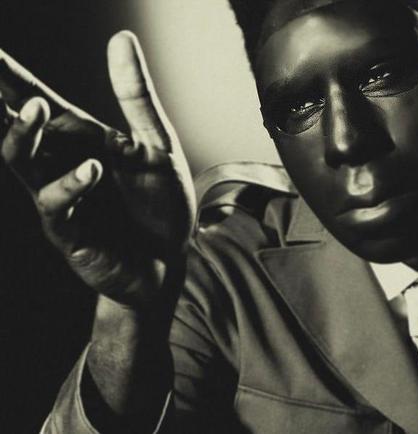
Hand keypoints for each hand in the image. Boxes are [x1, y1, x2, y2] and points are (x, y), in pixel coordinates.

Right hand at [0, 32, 196, 306]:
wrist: (173, 256)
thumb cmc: (161, 202)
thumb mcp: (157, 144)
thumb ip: (136, 97)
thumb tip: (121, 36)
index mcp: (81, 139)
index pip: (35, 98)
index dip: (7, 74)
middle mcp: (62, 164)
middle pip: (16, 126)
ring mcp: (62, 197)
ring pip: (22, 162)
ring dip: (25, 134)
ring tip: (38, 107)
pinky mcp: (69, 231)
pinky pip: (56, 204)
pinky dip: (71, 184)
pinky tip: (92, 168)